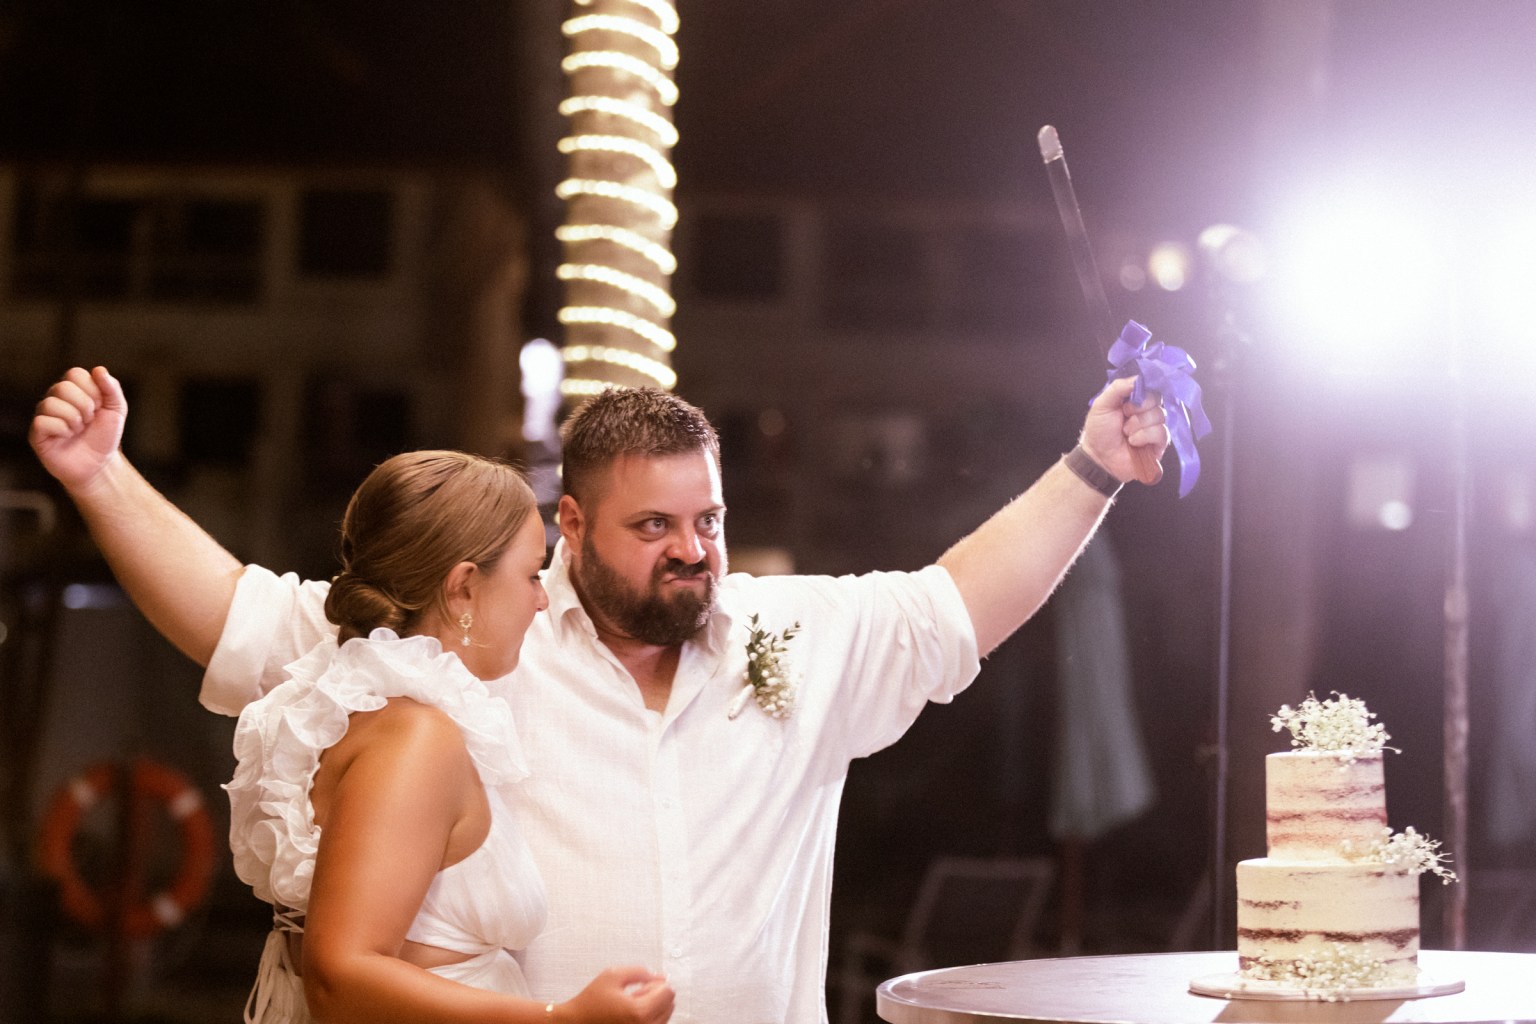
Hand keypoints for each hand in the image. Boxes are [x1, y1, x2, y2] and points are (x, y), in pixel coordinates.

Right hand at [29, 366, 126, 493]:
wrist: (100, 464)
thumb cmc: (105, 435)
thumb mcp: (117, 410)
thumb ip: (112, 388)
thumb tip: (99, 369)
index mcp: (73, 389)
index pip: (75, 373)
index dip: (92, 390)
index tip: (100, 406)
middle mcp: (55, 398)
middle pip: (62, 387)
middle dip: (84, 406)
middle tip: (89, 420)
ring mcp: (45, 415)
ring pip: (51, 403)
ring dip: (73, 419)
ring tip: (78, 430)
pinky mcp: (37, 432)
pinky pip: (42, 421)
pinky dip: (61, 430)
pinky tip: (67, 437)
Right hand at [554, 966, 673, 1023]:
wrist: (574, 1023)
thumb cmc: (590, 1002)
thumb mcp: (612, 975)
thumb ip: (639, 971)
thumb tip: (658, 976)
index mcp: (639, 1012)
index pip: (668, 992)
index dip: (656, 982)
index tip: (643, 983)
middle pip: (669, 1005)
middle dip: (656, 995)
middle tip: (635, 993)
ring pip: (664, 1016)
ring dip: (653, 1006)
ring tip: (631, 1004)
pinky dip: (648, 1016)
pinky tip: (631, 1013)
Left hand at [1079, 375, 1169, 485]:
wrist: (1098, 457)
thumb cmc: (1099, 430)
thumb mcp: (1102, 404)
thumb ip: (1118, 387)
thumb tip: (1138, 377)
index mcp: (1136, 400)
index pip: (1150, 386)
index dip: (1142, 392)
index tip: (1128, 400)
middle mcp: (1148, 411)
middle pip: (1156, 400)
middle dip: (1137, 409)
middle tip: (1124, 417)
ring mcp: (1155, 427)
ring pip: (1159, 416)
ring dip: (1138, 425)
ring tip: (1126, 433)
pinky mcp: (1159, 443)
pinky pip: (1161, 433)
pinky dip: (1144, 436)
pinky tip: (1133, 442)